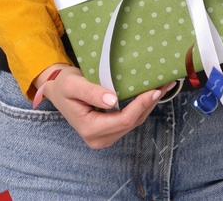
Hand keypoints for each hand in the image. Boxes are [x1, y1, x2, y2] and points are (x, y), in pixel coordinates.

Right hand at [29, 63, 172, 149]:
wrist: (57, 90)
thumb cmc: (63, 85)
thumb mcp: (73, 84)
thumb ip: (91, 92)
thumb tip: (113, 100)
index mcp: (90, 129)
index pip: (123, 120)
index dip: (141, 105)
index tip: (154, 90)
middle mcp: (99, 138)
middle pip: (132, 122)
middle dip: (150, 103)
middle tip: (166, 84)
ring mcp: (105, 136)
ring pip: (134, 122)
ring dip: (149, 105)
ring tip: (163, 86)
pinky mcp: (110, 130)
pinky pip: (130, 119)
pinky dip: (141, 106)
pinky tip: (151, 93)